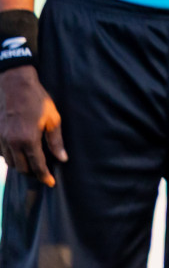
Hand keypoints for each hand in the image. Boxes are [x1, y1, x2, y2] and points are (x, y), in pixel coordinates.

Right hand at [0, 66, 65, 186]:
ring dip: (21, 165)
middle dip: (32, 172)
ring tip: (31, 162)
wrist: (14, 84)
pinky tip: (18, 152)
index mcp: (28, 140)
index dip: (44, 176)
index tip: (50, 183)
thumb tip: (62, 158)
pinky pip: (1, 153)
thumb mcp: (52, 119)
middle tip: (42, 171)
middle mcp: (11, 142)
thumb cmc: (37, 100)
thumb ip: (56, 141)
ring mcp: (0, 139)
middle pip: (21, 168)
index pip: (37, 166)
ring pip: (10, 162)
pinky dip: (10, 156)